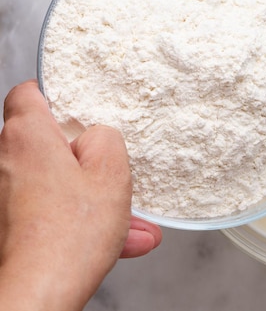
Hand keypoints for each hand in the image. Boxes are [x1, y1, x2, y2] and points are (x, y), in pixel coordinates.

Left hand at [0, 80, 160, 310]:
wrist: (37, 294)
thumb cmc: (69, 235)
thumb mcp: (111, 172)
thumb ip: (106, 138)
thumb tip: (98, 136)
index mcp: (27, 137)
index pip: (28, 94)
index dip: (56, 97)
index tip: (79, 110)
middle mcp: (6, 161)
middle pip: (49, 144)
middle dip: (88, 161)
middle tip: (114, 174)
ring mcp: (5, 194)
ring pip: (57, 183)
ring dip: (93, 198)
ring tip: (132, 225)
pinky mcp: (11, 223)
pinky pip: (53, 211)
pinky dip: (81, 221)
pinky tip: (120, 241)